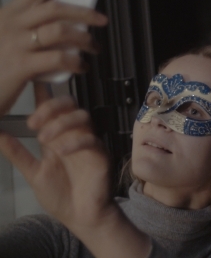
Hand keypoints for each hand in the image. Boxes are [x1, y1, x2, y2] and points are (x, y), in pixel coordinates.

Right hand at [0, 0, 107, 115]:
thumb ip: (29, 31)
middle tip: (100, 19)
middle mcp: (11, 25)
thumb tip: (63, 27)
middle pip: (55, 9)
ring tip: (93, 47)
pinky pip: (58, 58)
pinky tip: (81, 67)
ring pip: (60, 31)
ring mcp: (16, 44)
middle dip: (83, 12)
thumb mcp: (7, 40)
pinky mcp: (21, 65)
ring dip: (84, 39)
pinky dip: (76, 62)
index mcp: (8, 16)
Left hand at [0, 97, 152, 256]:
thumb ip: (18, 153)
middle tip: (32, 123)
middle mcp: (73, 135)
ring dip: (61, 123)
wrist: (80, 216)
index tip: (30, 88)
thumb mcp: (33, 173)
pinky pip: (91, 140)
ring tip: (43, 139)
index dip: (43, 94)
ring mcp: (88, 143)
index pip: (51, 109)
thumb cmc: (61, 196)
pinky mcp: (100, 154)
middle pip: (70, 105)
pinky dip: (75, 142)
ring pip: (82, 117)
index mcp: (57, 137)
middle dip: (51, 107)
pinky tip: (61, 151)